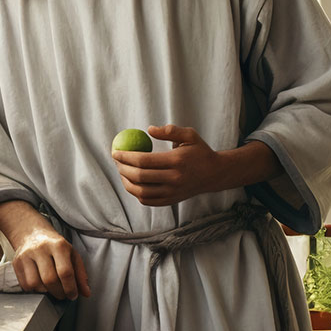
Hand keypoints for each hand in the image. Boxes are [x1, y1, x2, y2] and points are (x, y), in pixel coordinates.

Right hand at [0, 200, 91, 300]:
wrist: (32, 232)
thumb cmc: (55, 246)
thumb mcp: (72, 254)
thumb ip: (80, 274)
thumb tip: (86, 293)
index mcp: (58, 245)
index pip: (65, 272)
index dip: (70, 288)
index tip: (73, 295)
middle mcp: (41, 248)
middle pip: (50, 279)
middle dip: (59, 293)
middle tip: (63, 295)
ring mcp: (26, 255)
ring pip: (35, 284)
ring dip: (46, 293)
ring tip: (51, 290)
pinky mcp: (16, 262)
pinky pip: (25, 285)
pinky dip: (34, 290)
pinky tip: (41, 286)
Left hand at [110, 124, 227, 206]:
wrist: (215, 174)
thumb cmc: (199, 151)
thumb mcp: (190, 135)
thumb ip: (170, 130)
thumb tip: (148, 130)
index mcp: (177, 161)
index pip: (144, 160)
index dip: (126, 156)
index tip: (116, 151)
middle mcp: (174, 179)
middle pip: (140, 176)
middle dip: (122, 168)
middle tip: (116, 161)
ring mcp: (173, 192)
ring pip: (141, 192)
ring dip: (126, 182)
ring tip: (121, 172)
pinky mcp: (172, 201)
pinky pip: (148, 200)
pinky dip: (136, 193)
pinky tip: (132, 183)